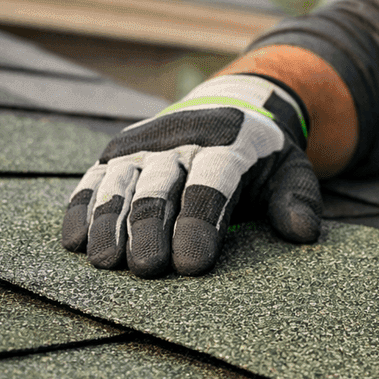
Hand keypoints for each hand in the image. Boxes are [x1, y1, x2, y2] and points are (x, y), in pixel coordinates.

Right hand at [61, 74, 321, 276]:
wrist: (228, 108)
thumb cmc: (262, 158)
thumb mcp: (292, 170)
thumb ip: (299, 199)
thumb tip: (303, 233)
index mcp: (228, 142)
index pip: (211, 183)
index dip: (200, 223)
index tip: (192, 265)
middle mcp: (179, 139)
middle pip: (159, 188)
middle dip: (151, 229)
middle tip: (147, 269)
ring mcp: (141, 145)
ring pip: (119, 185)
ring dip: (109, 223)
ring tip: (107, 262)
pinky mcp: (114, 154)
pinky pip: (92, 182)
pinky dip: (81, 209)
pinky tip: (75, 242)